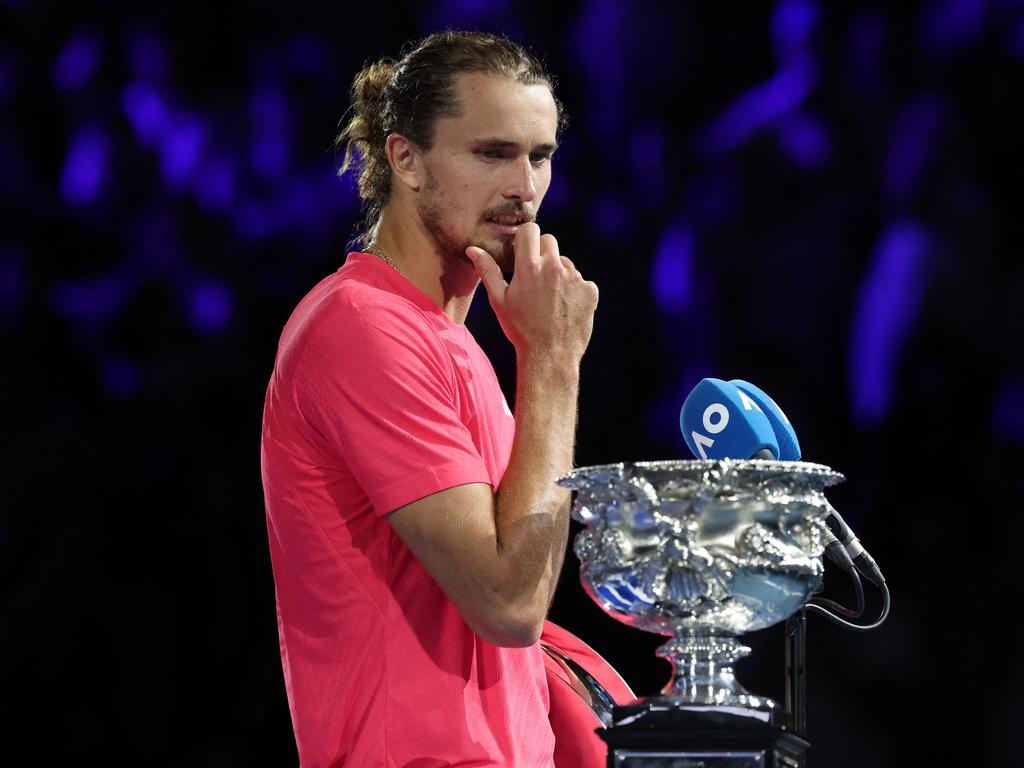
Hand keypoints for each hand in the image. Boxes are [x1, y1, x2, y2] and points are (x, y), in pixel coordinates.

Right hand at [467, 223, 598, 361]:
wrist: (550, 356)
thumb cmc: (520, 329)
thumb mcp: (499, 301)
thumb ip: (488, 271)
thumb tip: (473, 249)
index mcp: (530, 267)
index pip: (530, 230)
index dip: (525, 238)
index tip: (522, 251)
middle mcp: (554, 268)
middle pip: (549, 241)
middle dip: (542, 253)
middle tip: (535, 278)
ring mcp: (575, 279)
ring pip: (565, 263)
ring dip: (558, 273)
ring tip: (549, 299)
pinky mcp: (590, 291)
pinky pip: (581, 281)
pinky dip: (574, 291)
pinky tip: (564, 308)